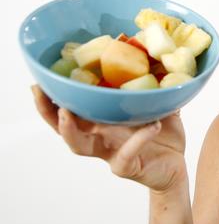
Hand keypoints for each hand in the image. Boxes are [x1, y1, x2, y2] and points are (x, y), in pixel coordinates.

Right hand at [31, 84, 187, 193]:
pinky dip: (139, 138)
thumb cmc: (163, 135)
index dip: (53, 96)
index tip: (41, 78)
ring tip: (67, 112)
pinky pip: (126, 153)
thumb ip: (155, 86)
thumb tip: (159, 56)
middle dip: (47, 110)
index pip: (72, 107)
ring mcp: (109, 153)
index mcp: (103, 120)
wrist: (176, 165)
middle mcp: (100, 137)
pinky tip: (153, 125)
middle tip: (38, 91)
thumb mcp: (159, 106)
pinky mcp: (125, 167)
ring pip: (79, 146)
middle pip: (62, 127)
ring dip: (69, 130)